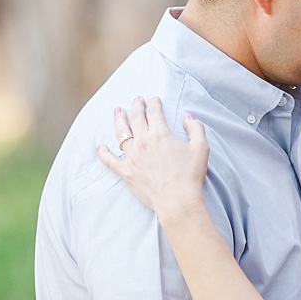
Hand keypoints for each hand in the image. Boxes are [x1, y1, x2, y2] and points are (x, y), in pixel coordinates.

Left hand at [97, 97, 208, 223]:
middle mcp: (143, 142)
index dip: (154, 104)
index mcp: (160, 134)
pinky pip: (109, 160)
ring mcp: (132, 157)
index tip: (154, 99)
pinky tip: (99, 146)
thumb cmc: (191, 175)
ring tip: (117, 112)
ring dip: (118, 120)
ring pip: (121, 133)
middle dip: (136, 106)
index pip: (154, 113)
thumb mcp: (201, 148)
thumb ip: (195, 128)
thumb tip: (188, 117)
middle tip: (136, 100)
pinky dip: (103, 153)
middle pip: (135, 118)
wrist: (177, 200)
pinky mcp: (125, 172)